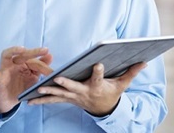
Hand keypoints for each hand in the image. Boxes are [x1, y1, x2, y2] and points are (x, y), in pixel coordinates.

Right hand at [0, 46, 52, 114]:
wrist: (9, 101)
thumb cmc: (21, 87)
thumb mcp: (32, 77)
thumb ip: (40, 67)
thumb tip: (50, 55)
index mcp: (22, 62)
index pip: (33, 59)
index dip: (43, 64)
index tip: (52, 70)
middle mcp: (13, 63)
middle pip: (22, 54)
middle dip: (33, 52)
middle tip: (44, 50)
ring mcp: (5, 70)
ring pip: (6, 55)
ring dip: (13, 50)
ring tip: (22, 49)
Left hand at [27, 61, 146, 116]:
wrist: (104, 110)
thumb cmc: (112, 93)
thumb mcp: (123, 84)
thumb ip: (131, 72)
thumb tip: (144, 61)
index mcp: (98, 87)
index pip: (99, 78)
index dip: (99, 72)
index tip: (99, 64)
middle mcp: (84, 93)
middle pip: (74, 87)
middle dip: (65, 83)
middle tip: (57, 78)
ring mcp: (74, 97)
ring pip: (60, 94)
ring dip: (48, 91)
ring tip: (37, 89)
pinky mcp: (67, 99)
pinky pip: (53, 100)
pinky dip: (41, 99)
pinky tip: (29, 100)